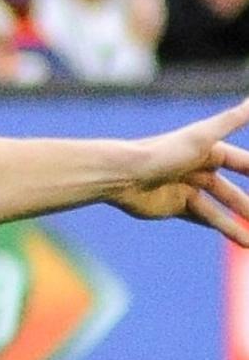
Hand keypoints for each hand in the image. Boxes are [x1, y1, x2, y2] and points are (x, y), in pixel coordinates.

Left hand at [110, 99, 248, 245]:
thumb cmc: (163, 152)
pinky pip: (201, 218)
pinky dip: (220, 228)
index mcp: (209, 151)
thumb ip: (232, 120)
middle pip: (233, 191)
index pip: (244, 164)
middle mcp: (199, 169)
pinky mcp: (173, 206)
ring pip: (220, 209)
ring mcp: (186, 189)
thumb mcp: (202, 136)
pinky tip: (240, 240)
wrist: (122, 175)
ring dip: (237, 224)